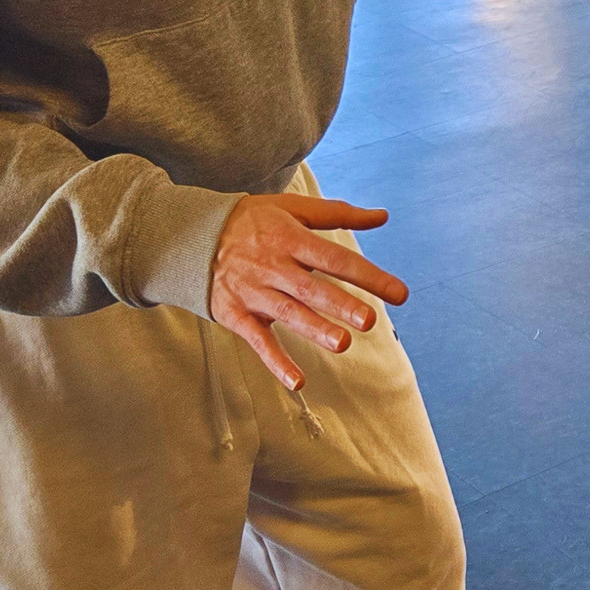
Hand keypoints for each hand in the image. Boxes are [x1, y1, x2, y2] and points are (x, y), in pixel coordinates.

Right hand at [209, 193, 408, 392]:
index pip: (334, 259)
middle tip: (370, 320)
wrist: (189, 236)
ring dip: (315, 330)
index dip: (367, 275)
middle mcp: (273, 266)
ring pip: (288, 314)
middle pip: (311, 288)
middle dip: (340, 304)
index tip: (399, 293)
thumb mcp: (291, 207)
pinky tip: (298, 382)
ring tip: (343, 344)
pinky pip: (258, 341)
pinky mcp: (236, 314)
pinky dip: (276, 362)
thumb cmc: (250, 221)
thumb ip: (338, 214)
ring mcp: (254, 292)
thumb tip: (382, 216)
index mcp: (289, 238)